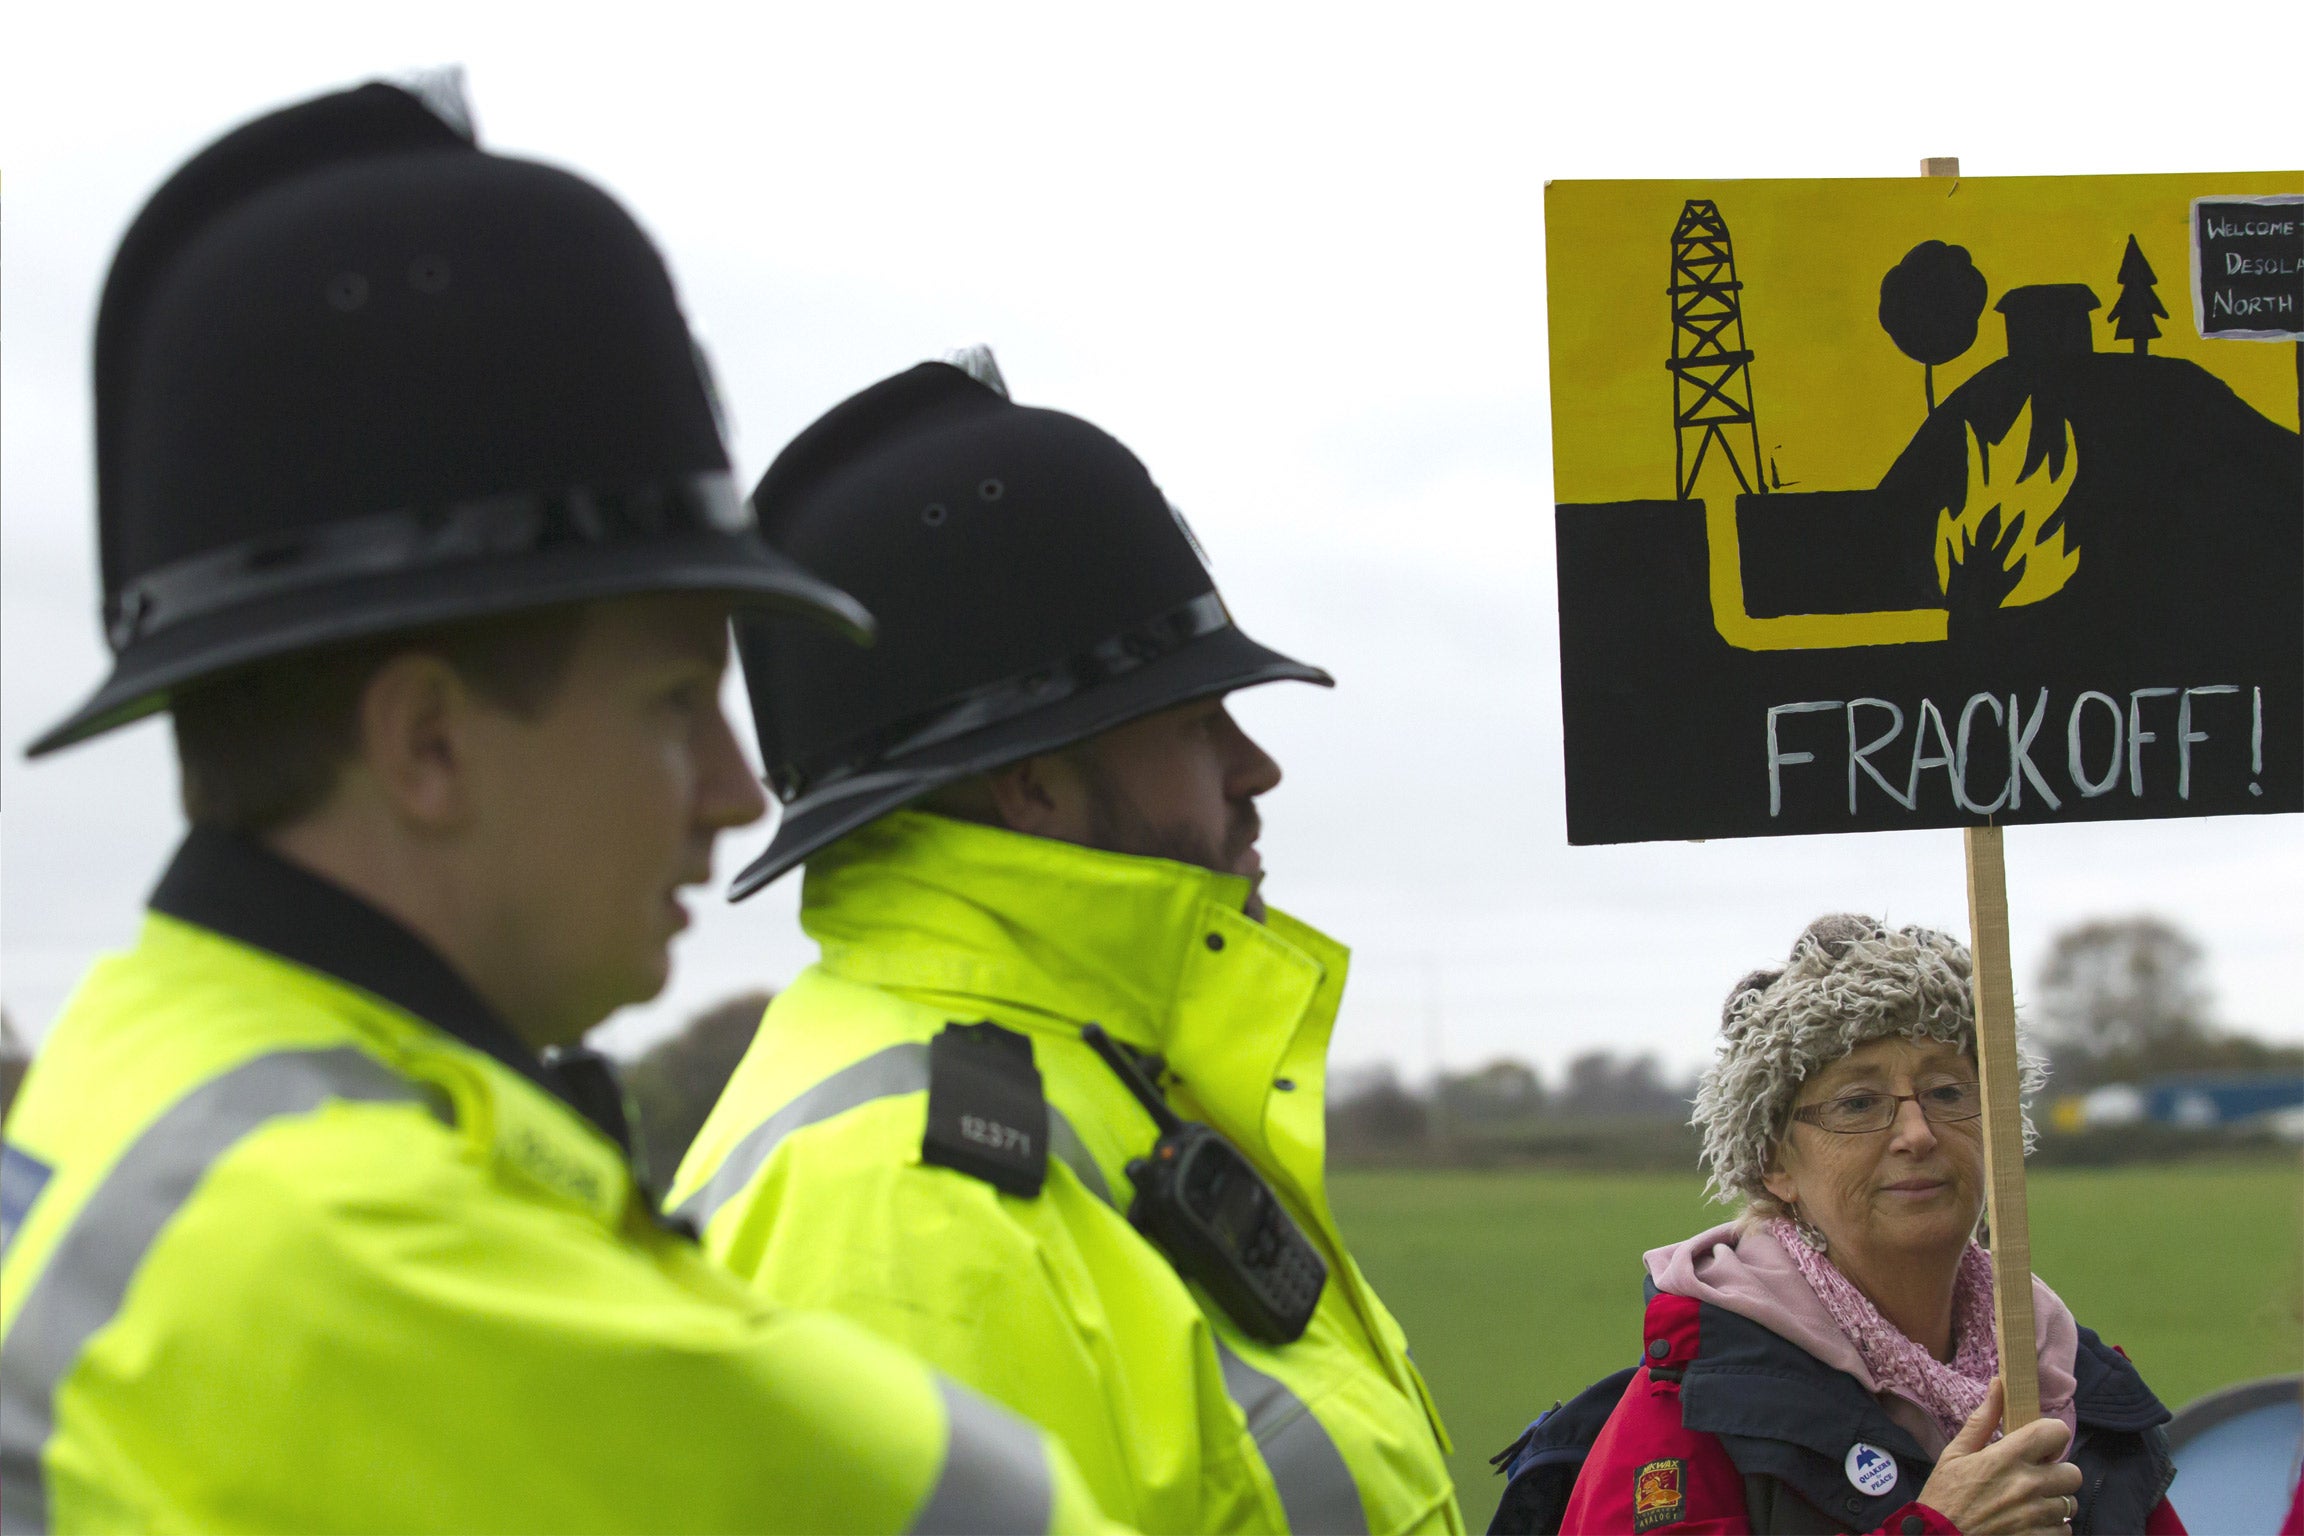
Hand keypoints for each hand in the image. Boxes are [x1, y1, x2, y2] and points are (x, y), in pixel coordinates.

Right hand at [1913, 1379, 2083, 1534]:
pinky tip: (2030, 1524)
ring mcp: (2036, 1516)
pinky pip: (2064, 1531)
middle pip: (2073, 1472)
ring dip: (2053, 1503)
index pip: (2056, 1432)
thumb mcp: (1955, 1453)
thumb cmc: (1945, 1495)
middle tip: (2035, 1479)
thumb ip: (1982, 1420)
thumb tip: (2000, 1384)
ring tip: (2030, 1504)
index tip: (2040, 1445)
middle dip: (2057, 1474)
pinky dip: (2051, 1528)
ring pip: (2069, 1504)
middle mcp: (2028, 1485)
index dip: (2052, 1436)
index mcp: (2007, 1457)